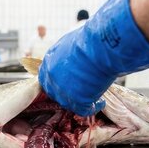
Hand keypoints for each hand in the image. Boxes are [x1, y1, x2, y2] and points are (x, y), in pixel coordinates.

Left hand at [39, 0, 148, 115]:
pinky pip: (84, 109)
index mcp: (50, 59)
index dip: (56, 80)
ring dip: (79, 100)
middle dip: (66, 92)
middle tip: (79, 92)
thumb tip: (75, 45)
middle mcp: (52, 76)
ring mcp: (63, 90)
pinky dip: (93, 108)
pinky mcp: (77, 100)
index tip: (66, 82)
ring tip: (93, 97)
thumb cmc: (92, 37)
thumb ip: (69, 49)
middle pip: (53, 90)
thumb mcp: (74, 39)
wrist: (102, 45)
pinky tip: (100, 103)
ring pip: (68, 101)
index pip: (46, 75)